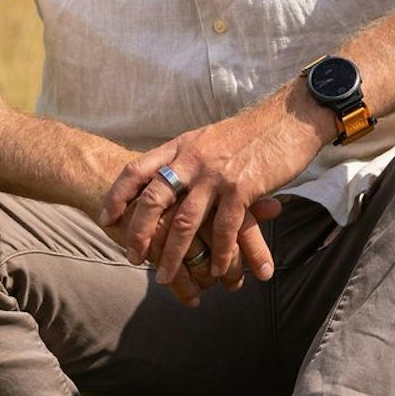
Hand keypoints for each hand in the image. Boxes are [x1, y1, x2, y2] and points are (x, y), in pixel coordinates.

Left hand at [98, 85, 332, 303]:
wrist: (289, 118)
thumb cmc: (249, 132)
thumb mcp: (207, 139)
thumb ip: (186, 158)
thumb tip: (167, 179)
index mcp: (179, 146)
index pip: (135, 170)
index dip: (116, 195)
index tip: (105, 219)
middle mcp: (192, 159)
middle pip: (153, 200)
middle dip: (138, 233)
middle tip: (131, 256)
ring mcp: (216, 175)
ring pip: (185, 222)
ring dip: (173, 254)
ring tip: (164, 277)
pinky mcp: (243, 188)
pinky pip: (225, 229)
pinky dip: (220, 254)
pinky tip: (218, 271)